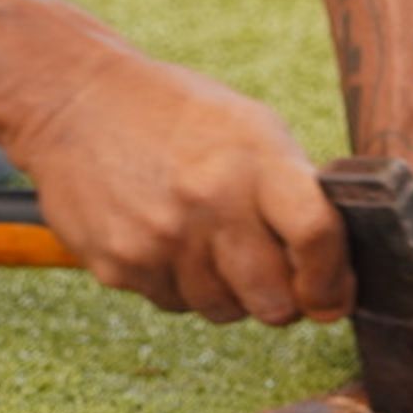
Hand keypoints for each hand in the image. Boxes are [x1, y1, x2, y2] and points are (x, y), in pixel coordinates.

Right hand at [8, 53, 350, 328]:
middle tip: (275, 279)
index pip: (316, 238)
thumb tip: (336, 267)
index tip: (333, 294)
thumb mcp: (250, 127)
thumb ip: (295, 190)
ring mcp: (161, 239)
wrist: (76, 101)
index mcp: (253, 160)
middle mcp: (209, 202)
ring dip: (229, 293)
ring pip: (223, 311)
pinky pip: (174, 304)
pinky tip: (166, 238)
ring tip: (209, 243)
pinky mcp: (120, 265)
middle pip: (274, 301)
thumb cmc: (176, 113)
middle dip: (284, 301)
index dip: (333, 281)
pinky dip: (180, 283)